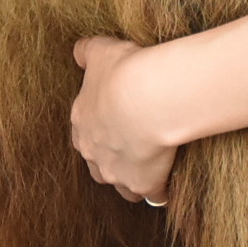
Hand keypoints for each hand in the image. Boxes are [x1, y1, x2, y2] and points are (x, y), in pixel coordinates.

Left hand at [70, 36, 177, 204]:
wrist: (148, 98)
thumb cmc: (124, 72)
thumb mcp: (100, 52)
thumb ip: (86, 52)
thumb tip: (78, 51)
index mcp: (82, 124)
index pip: (83, 136)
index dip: (98, 133)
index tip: (113, 126)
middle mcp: (94, 154)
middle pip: (98, 167)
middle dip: (111, 161)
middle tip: (130, 150)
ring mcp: (117, 174)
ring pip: (122, 187)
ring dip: (132, 181)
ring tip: (148, 170)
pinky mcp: (143, 184)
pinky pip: (153, 195)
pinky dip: (160, 191)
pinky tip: (169, 184)